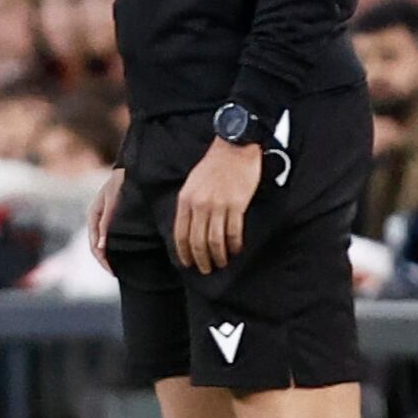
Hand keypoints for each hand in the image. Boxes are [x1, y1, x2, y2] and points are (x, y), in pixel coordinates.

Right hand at [88, 168, 123, 274]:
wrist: (132, 168)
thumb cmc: (122, 182)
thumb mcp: (113, 201)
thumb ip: (107, 222)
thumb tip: (101, 246)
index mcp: (93, 215)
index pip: (94, 245)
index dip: (103, 260)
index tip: (114, 272)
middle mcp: (96, 218)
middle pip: (97, 246)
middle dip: (106, 261)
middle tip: (117, 273)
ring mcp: (103, 217)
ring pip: (103, 242)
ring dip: (110, 255)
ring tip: (121, 267)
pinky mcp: (112, 217)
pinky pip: (110, 236)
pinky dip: (115, 246)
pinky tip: (124, 252)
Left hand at [173, 140, 260, 274]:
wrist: (234, 147)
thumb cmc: (213, 165)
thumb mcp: (192, 183)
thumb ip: (189, 204)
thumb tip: (189, 227)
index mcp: (185, 200)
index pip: (180, 234)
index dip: (184, 252)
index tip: (188, 264)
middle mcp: (199, 205)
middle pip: (197, 241)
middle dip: (201, 259)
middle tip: (206, 270)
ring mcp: (218, 205)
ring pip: (215, 240)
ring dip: (218, 256)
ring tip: (222, 263)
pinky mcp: (236, 204)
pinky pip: (233, 231)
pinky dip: (234, 244)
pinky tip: (236, 249)